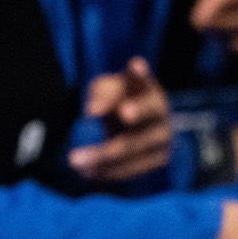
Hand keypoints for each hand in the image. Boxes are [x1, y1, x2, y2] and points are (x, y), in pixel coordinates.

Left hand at [70, 59, 171, 182]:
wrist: (137, 125)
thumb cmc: (117, 100)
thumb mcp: (106, 89)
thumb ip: (102, 95)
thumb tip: (92, 111)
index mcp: (146, 86)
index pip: (142, 77)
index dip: (139, 73)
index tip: (134, 66)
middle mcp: (160, 110)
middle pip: (140, 120)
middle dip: (120, 116)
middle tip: (89, 135)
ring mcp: (163, 136)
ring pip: (133, 148)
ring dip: (103, 156)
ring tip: (74, 161)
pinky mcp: (159, 158)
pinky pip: (133, 168)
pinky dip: (109, 170)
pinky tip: (86, 172)